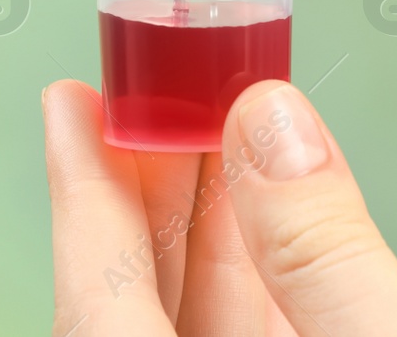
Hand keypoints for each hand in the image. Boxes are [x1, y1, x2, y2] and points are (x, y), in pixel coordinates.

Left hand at [43, 79, 396, 335]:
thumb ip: (326, 250)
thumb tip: (272, 125)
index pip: (96, 289)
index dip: (83, 186)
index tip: (70, 101)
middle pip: (132, 288)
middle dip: (148, 181)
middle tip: (155, 84)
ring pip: (190, 309)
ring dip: (209, 217)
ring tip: (217, 120)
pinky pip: (248, 329)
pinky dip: (255, 268)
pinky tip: (270, 209)